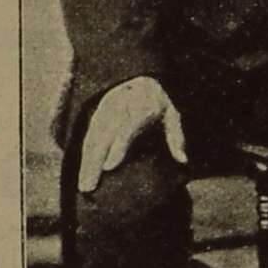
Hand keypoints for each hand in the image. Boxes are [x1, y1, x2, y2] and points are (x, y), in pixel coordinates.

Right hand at [78, 76, 186, 192]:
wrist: (140, 80)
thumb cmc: (159, 103)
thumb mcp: (172, 114)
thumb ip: (176, 137)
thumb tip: (184, 160)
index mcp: (139, 107)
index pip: (126, 127)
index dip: (117, 147)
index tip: (109, 167)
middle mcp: (119, 108)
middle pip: (104, 136)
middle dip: (95, 162)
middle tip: (89, 187)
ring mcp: (105, 111)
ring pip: (92, 137)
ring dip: (86, 162)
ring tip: (84, 185)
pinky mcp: (97, 115)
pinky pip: (88, 136)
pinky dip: (84, 154)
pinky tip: (83, 171)